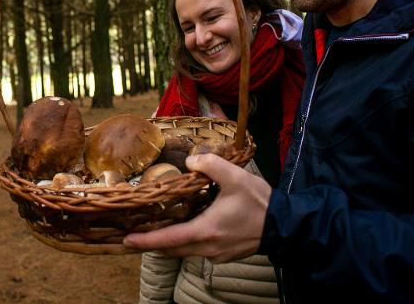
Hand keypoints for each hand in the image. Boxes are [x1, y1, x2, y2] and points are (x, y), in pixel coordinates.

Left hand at [123, 153, 271, 262]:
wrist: (286, 226)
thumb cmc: (260, 203)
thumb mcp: (235, 176)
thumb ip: (210, 164)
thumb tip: (191, 159)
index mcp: (205, 230)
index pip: (168, 240)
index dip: (146, 241)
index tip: (128, 241)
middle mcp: (207, 247)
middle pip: (172, 250)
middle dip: (152, 243)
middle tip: (136, 233)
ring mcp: (216, 254)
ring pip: (184, 251)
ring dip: (169, 243)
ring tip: (155, 230)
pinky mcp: (224, 254)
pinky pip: (198, 250)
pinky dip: (185, 242)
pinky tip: (186, 227)